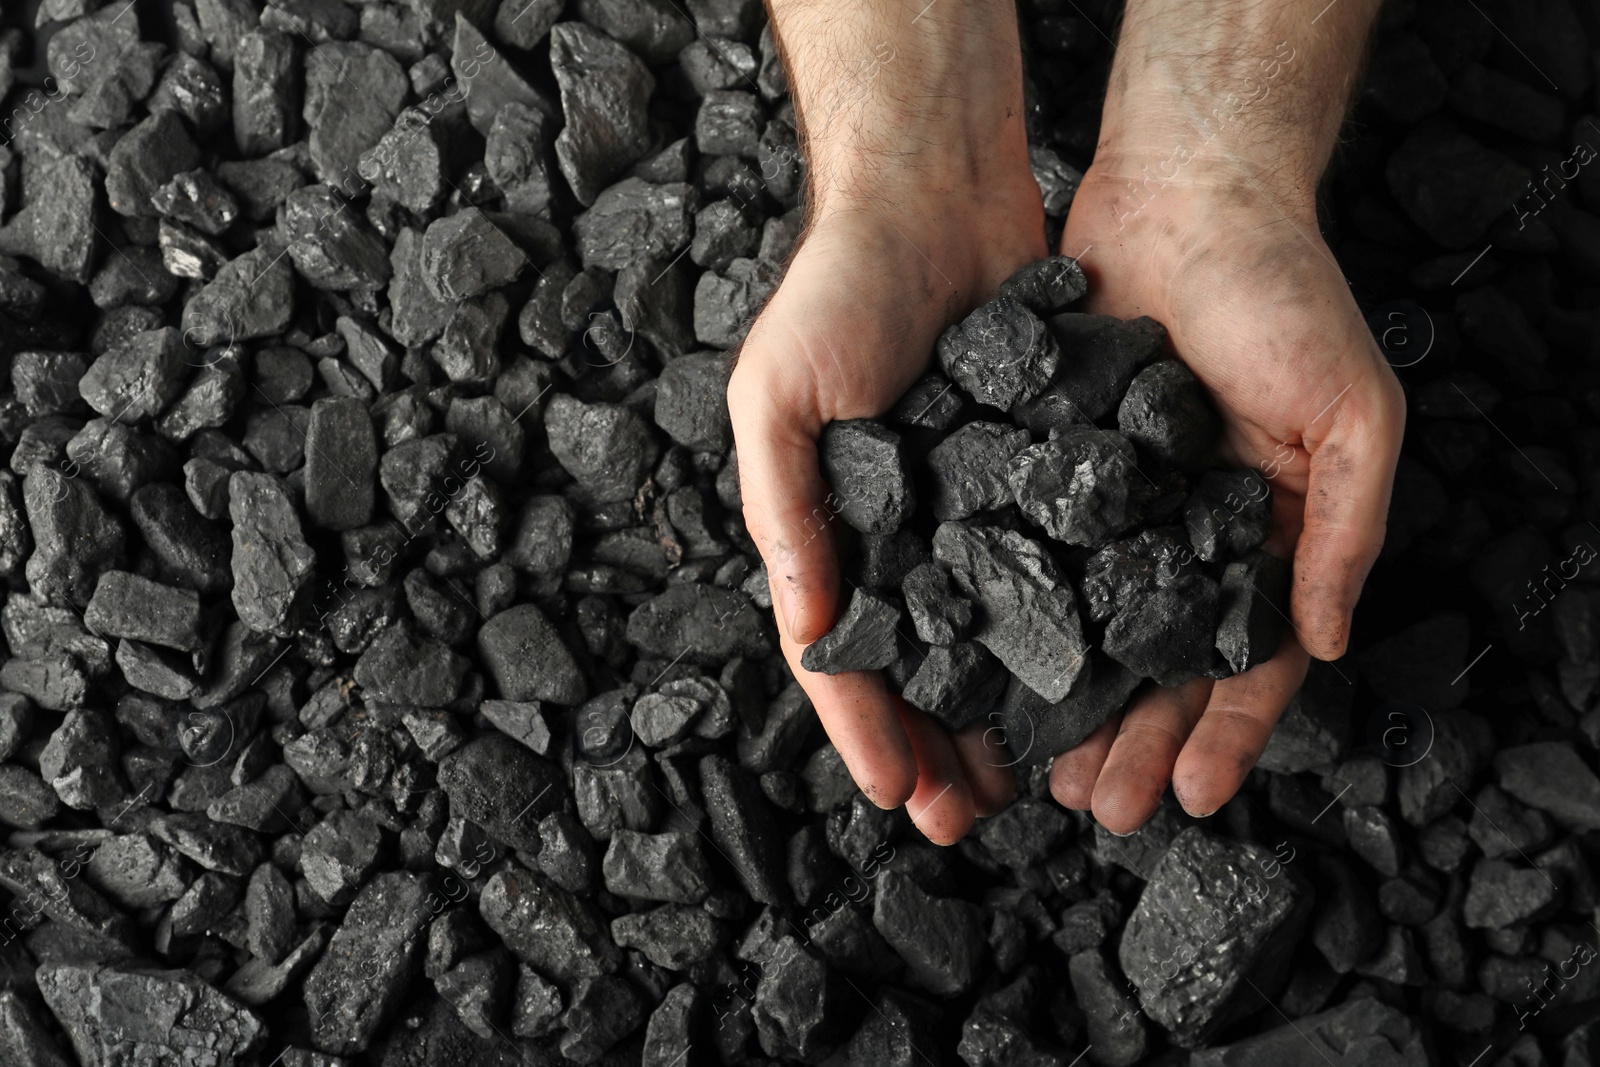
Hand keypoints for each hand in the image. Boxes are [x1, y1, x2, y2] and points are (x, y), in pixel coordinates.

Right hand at [728, 0, 1041, 843]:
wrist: (934, 191)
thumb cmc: (835, 289)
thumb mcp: (777, 397)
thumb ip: (785, 509)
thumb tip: (805, 628)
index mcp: (829, 526)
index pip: (841, 652)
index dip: (866, 729)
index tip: (904, 797)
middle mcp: (898, 531)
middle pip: (918, 665)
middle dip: (939, 747)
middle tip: (974, 819)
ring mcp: (969, 509)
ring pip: (990, 635)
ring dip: (1003, 712)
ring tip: (1034, 781)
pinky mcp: (1037, 474)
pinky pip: (1053, 568)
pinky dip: (1065, 629)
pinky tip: (1095, 680)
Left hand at [1047, 0, 1402, 831]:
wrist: (1186, 191)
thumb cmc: (1286, 295)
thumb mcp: (1352, 413)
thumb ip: (1346, 529)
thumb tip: (1330, 644)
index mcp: (1260, 535)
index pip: (1247, 658)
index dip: (1227, 731)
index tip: (1192, 792)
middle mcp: (1180, 534)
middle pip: (1156, 665)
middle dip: (1132, 740)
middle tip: (1097, 807)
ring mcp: (1108, 507)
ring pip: (1082, 629)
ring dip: (1067, 706)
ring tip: (1038, 772)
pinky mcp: (1040, 467)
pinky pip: (1023, 556)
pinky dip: (1008, 619)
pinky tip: (983, 673)